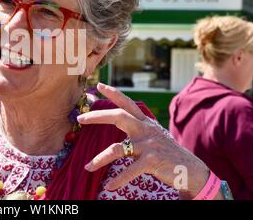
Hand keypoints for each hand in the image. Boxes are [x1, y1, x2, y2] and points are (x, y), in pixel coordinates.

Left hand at [78, 83, 215, 198]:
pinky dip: (117, 180)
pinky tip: (109, 186)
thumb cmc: (167, 153)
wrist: (190, 170)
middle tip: (80, 119)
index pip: (127, 103)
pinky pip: (128, 170)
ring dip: (99, 159)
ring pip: (117, 149)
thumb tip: (118, 121)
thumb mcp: (153, 135)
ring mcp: (148, 145)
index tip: (98, 85)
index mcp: (145, 122)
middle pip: (118, 116)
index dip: (113, 93)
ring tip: (87, 167)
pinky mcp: (151, 161)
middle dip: (97, 116)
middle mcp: (146, 129)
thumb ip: (138, 128)